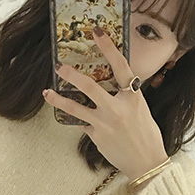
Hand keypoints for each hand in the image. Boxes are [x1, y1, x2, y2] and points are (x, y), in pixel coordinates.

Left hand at [43, 27, 168, 180]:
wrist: (146, 162)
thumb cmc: (146, 134)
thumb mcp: (140, 108)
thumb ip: (125, 95)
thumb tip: (110, 83)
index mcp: (133, 97)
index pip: (120, 67)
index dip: (108, 48)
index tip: (97, 32)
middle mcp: (118, 109)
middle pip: (90, 87)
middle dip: (72, 75)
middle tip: (60, 65)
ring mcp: (105, 123)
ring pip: (75, 107)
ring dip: (59, 99)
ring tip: (48, 91)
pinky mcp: (96, 135)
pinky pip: (80, 121)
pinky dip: (72, 115)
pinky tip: (62, 109)